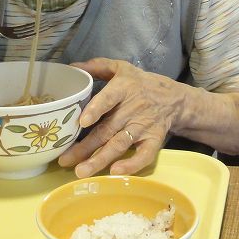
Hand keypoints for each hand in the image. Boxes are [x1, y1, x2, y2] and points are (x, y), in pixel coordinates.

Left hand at [57, 58, 185, 178]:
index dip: (96, 109)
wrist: (173, 98)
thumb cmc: (140, 83)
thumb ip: (97, 66)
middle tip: (65, 160)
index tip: (82, 122)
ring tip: (81, 172)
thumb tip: (72, 67)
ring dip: (100, 160)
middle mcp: (132, 109)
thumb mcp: (121, 68)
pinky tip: (115, 172)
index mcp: (123, 88)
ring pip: (119, 145)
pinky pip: (144, 155)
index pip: (109, 98)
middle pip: (107, 130)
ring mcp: (143, 127)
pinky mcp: (154, 141)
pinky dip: (132, 164)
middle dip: (86, 147)